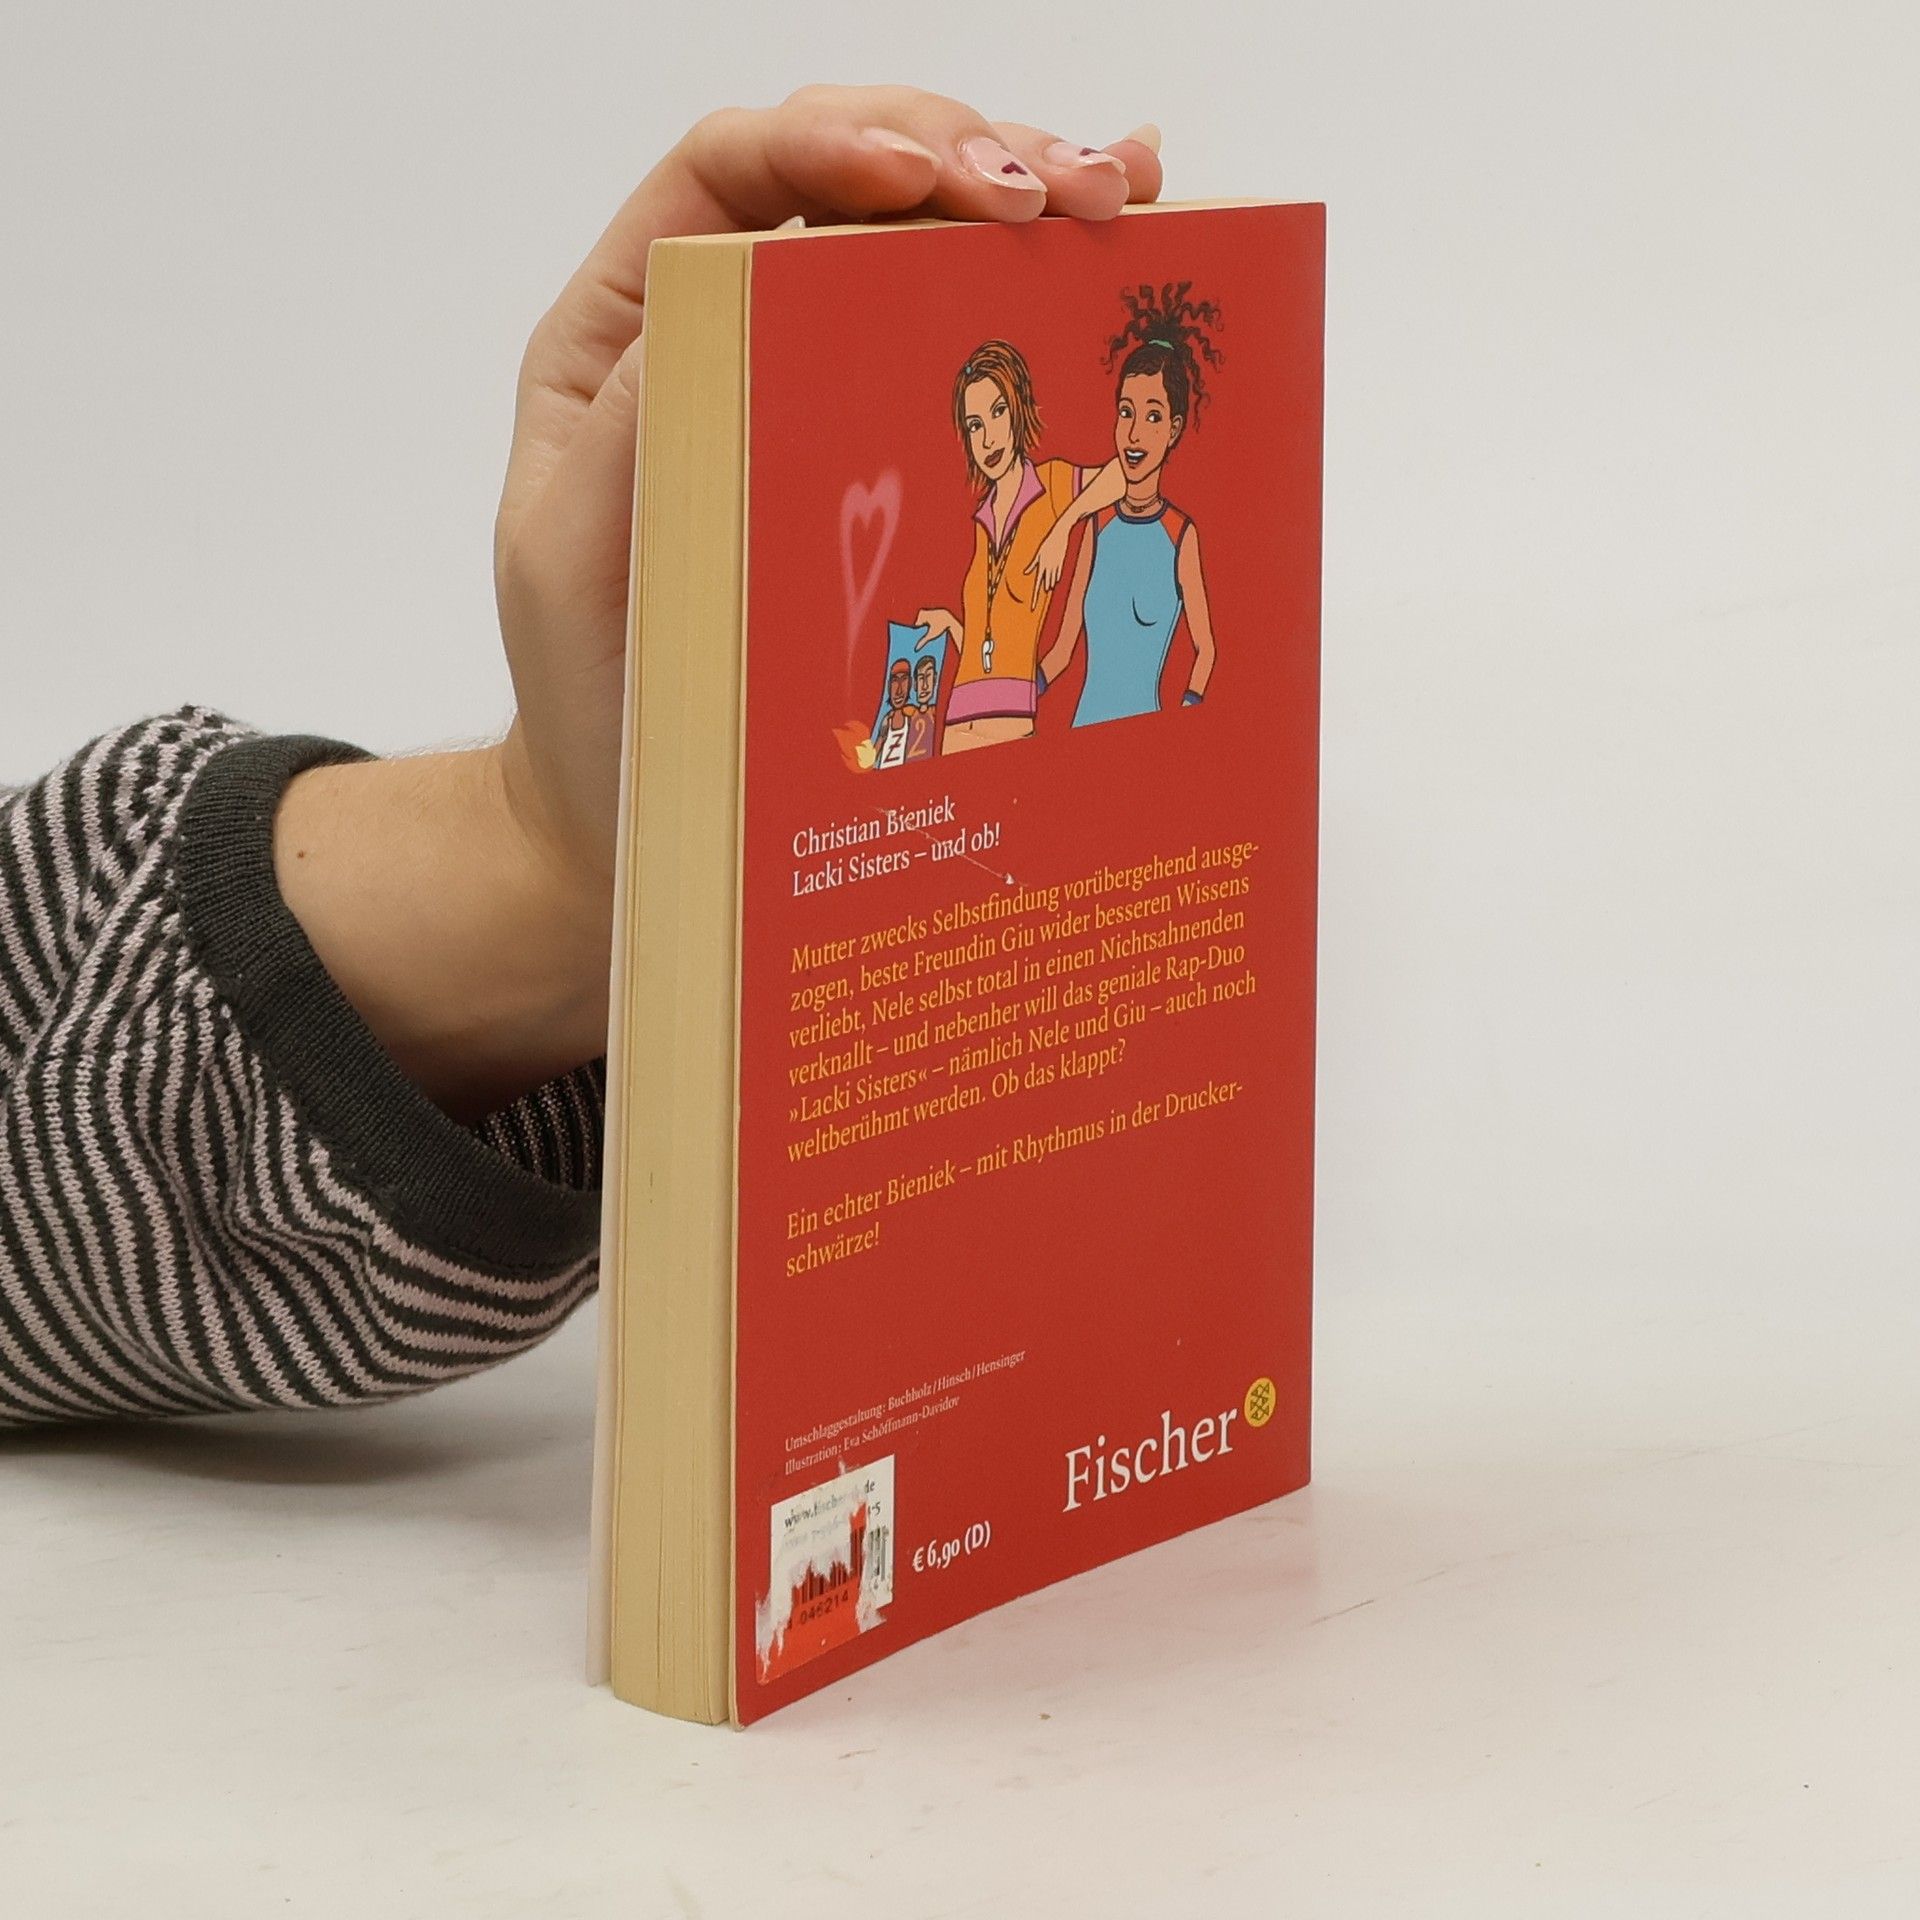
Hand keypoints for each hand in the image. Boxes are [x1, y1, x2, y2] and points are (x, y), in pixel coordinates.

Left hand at [278, 91, 1163, 1116]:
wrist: (632, 800)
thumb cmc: (590, 689)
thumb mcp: (572, 560)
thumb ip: (632, 429)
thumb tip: (729, 288)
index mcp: (636, 329)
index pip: (734, 172)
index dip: (835, 137)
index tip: (925, 174)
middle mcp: (731, 329)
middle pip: (855, 177)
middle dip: (968, 155)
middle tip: (1064, 195)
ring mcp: (818, 384)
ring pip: (925, 241)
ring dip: (1027, 194)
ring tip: (1117, 195)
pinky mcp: (887, 454)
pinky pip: (963, 342)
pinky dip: (1043, 285)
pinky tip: (1116, 239)